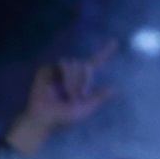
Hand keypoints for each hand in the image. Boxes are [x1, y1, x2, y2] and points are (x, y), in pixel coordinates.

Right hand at [5, 39, 116, 154]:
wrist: (44, 117)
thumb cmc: (63, 116)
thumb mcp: (84, 109)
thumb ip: (97, 98)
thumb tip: (114, 88)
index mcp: (82, 79)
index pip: (95, 61)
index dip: (105, 51)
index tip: (114, 41)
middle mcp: (72, 71)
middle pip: (85, 64)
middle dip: (84, 80)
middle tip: (79, 95)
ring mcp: (59, 69)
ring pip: (73, 63)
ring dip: (73, 80)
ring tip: (67, 93)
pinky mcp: (47, 69)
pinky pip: (61, 64)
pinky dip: (65, 76)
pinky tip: (59, 87)